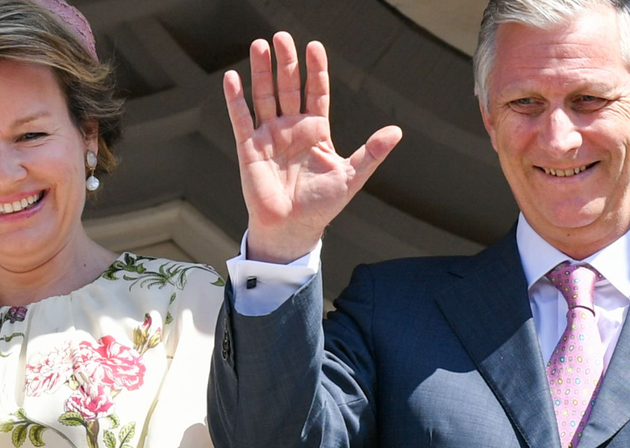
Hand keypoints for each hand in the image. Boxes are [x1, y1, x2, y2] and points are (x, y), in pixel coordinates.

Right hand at [224, 32, 401, 263]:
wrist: (292, 228)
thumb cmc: (322, 205)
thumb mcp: (351, 176)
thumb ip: (371, 152)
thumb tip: (397, 132)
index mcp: (316, 130)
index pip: (316, 91)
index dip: (316, 70)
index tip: (314, 47)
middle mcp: (291, 128)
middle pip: (288, 86)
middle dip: (285, 62)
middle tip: (282, 37)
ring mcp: (269, 135)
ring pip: (264, 95)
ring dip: (261, 71)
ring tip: (259, 45)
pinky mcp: (249, 147)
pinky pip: (241, 118)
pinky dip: (235, 98)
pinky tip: (232, 77)